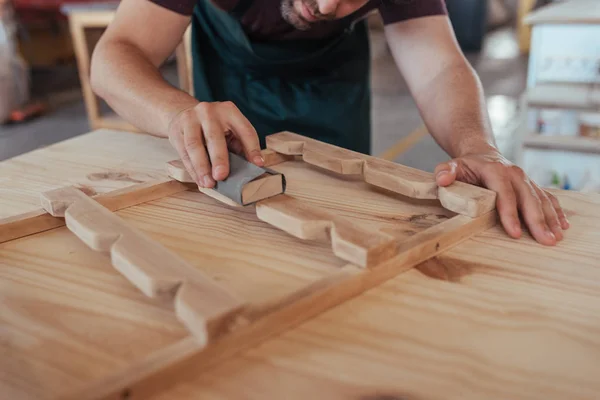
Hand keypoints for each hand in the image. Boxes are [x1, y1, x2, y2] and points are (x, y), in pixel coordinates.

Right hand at [167, 101, 263, 187]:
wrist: (184, 113)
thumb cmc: (214, 127)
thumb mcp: (231, 130)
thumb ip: (241, 146)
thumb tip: (253, 167)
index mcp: (229, 110)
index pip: (244, 130)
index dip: (252, 148)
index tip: (257, 164)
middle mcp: (209, 112)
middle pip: (214, 137)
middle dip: (219, 158)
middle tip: (222, 176)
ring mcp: (190, 120)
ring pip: (194, 145)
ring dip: (202, 167)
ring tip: (209, 183)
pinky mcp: (177, 130)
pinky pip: (184, 153)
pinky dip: (192, 169)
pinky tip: (199, 180)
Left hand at [435, 151, 569, 245]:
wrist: (481, 153)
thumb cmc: (466, 165)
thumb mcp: (452, 165)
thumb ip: (445, 171)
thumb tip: (442, 179)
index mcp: (496, 171)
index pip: (504, 194)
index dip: (510, 214)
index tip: (515, 233)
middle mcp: (515, 174)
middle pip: (528, 199)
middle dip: (537, 221)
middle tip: (546, 241)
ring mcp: (526, 180)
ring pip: (541, 200)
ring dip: (550, 219)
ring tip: (556, 238)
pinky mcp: (531, 186)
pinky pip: (547, 198)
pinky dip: (556, 212)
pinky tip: (562, 226)